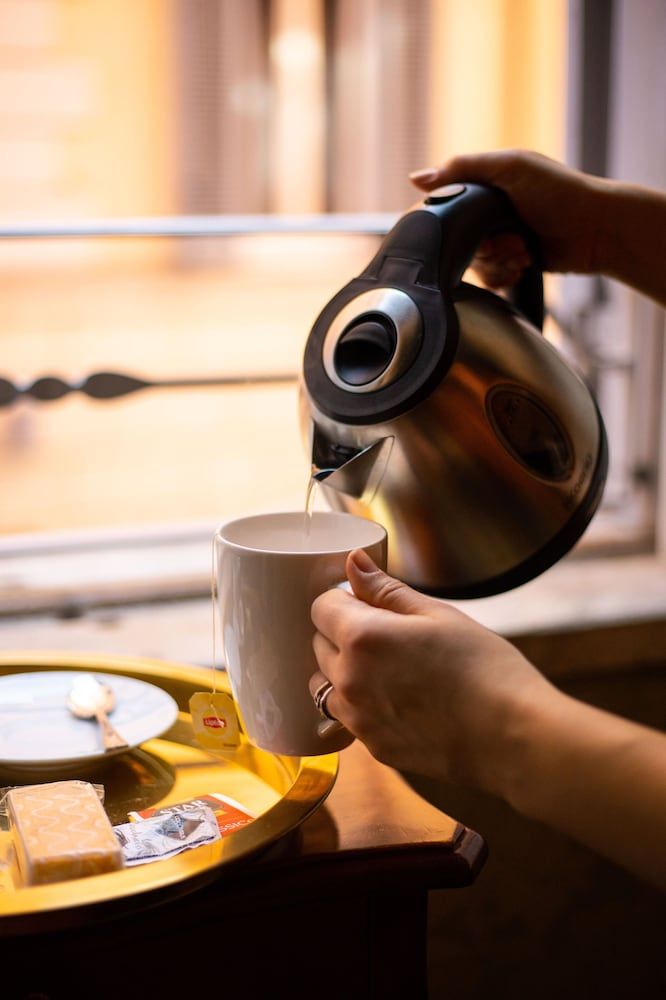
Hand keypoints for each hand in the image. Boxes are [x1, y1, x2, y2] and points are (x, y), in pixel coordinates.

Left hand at [309, 548, 550, 791]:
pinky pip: (349, 718)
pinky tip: (401, 701)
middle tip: (389, 636)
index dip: (344, 600)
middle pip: (319, 645)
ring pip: (326, 686)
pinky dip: (362, 705)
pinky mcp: (373, 746)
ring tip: (391, 670)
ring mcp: (358, 718)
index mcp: (362, 638)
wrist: (510, 735)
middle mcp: (349, 679)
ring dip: (345, 672)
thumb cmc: (482, 668)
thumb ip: (386, 590)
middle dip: (343, 634)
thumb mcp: (437, 614)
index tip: (371, 605)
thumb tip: (354, 563)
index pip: (321, 607)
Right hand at [409, 149, 607, 286]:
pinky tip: (522, 267)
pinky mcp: (512, 263)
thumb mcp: (510, 167)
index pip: (447, 204)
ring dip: (498, 261)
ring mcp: (501, 239)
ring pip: (473, 263)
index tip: (466, 229)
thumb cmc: (560, 192)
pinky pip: (490, 279)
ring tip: (523, 252)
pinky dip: (503, 276)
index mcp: (486, 184)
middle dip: (483, 246)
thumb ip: (462, 168)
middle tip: (508, 241)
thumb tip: (415, 179)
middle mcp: (489, 212)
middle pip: (457, 240)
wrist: (596, 230)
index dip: (450, 221)